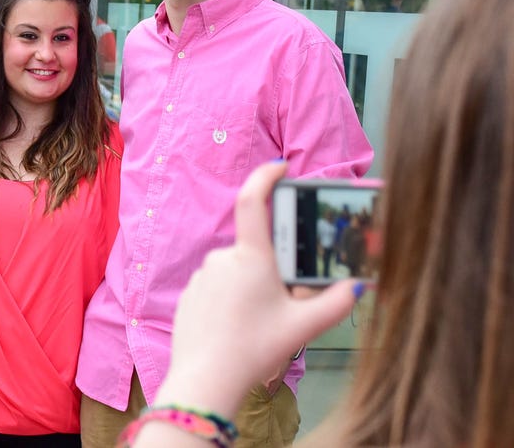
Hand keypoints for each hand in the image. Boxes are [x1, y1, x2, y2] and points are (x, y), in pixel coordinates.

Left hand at [157, 162, 357, 416]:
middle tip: (283, 302)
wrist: (205, 378)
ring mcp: (203, 276)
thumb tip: (356, 285)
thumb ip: (335, 303)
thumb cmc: (254, 349)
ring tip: (262, 324)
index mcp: (251, 257)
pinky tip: (239, 328)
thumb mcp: (303, 328)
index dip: (266, 177)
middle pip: (257, 250)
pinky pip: (218, 288)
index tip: (280, 168)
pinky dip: (232, 301)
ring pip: (237, 272)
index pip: (254, 200)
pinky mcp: (190, 294)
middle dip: (274, 269)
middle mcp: (223, 258)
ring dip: (253, 287)